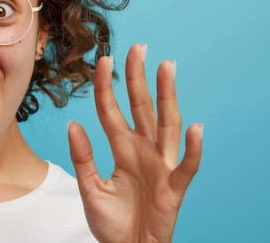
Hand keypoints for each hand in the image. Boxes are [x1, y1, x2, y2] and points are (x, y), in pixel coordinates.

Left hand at [68, 44, 202, 242]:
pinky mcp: (174, 188)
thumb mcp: (90, 188)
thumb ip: (82, 157)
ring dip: (167, 97)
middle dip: (139, 78)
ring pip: (166, 125)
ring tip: (166, 67)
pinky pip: (186, 166)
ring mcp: (161, 166)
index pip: (112, 110)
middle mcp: (143, 150)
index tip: (103, 60)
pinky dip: (193, 149)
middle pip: (142, 108)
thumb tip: (73, 124)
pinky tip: (196, 129)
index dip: (107, 87)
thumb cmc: (111, 222)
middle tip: (138, 47)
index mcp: (122, 148)